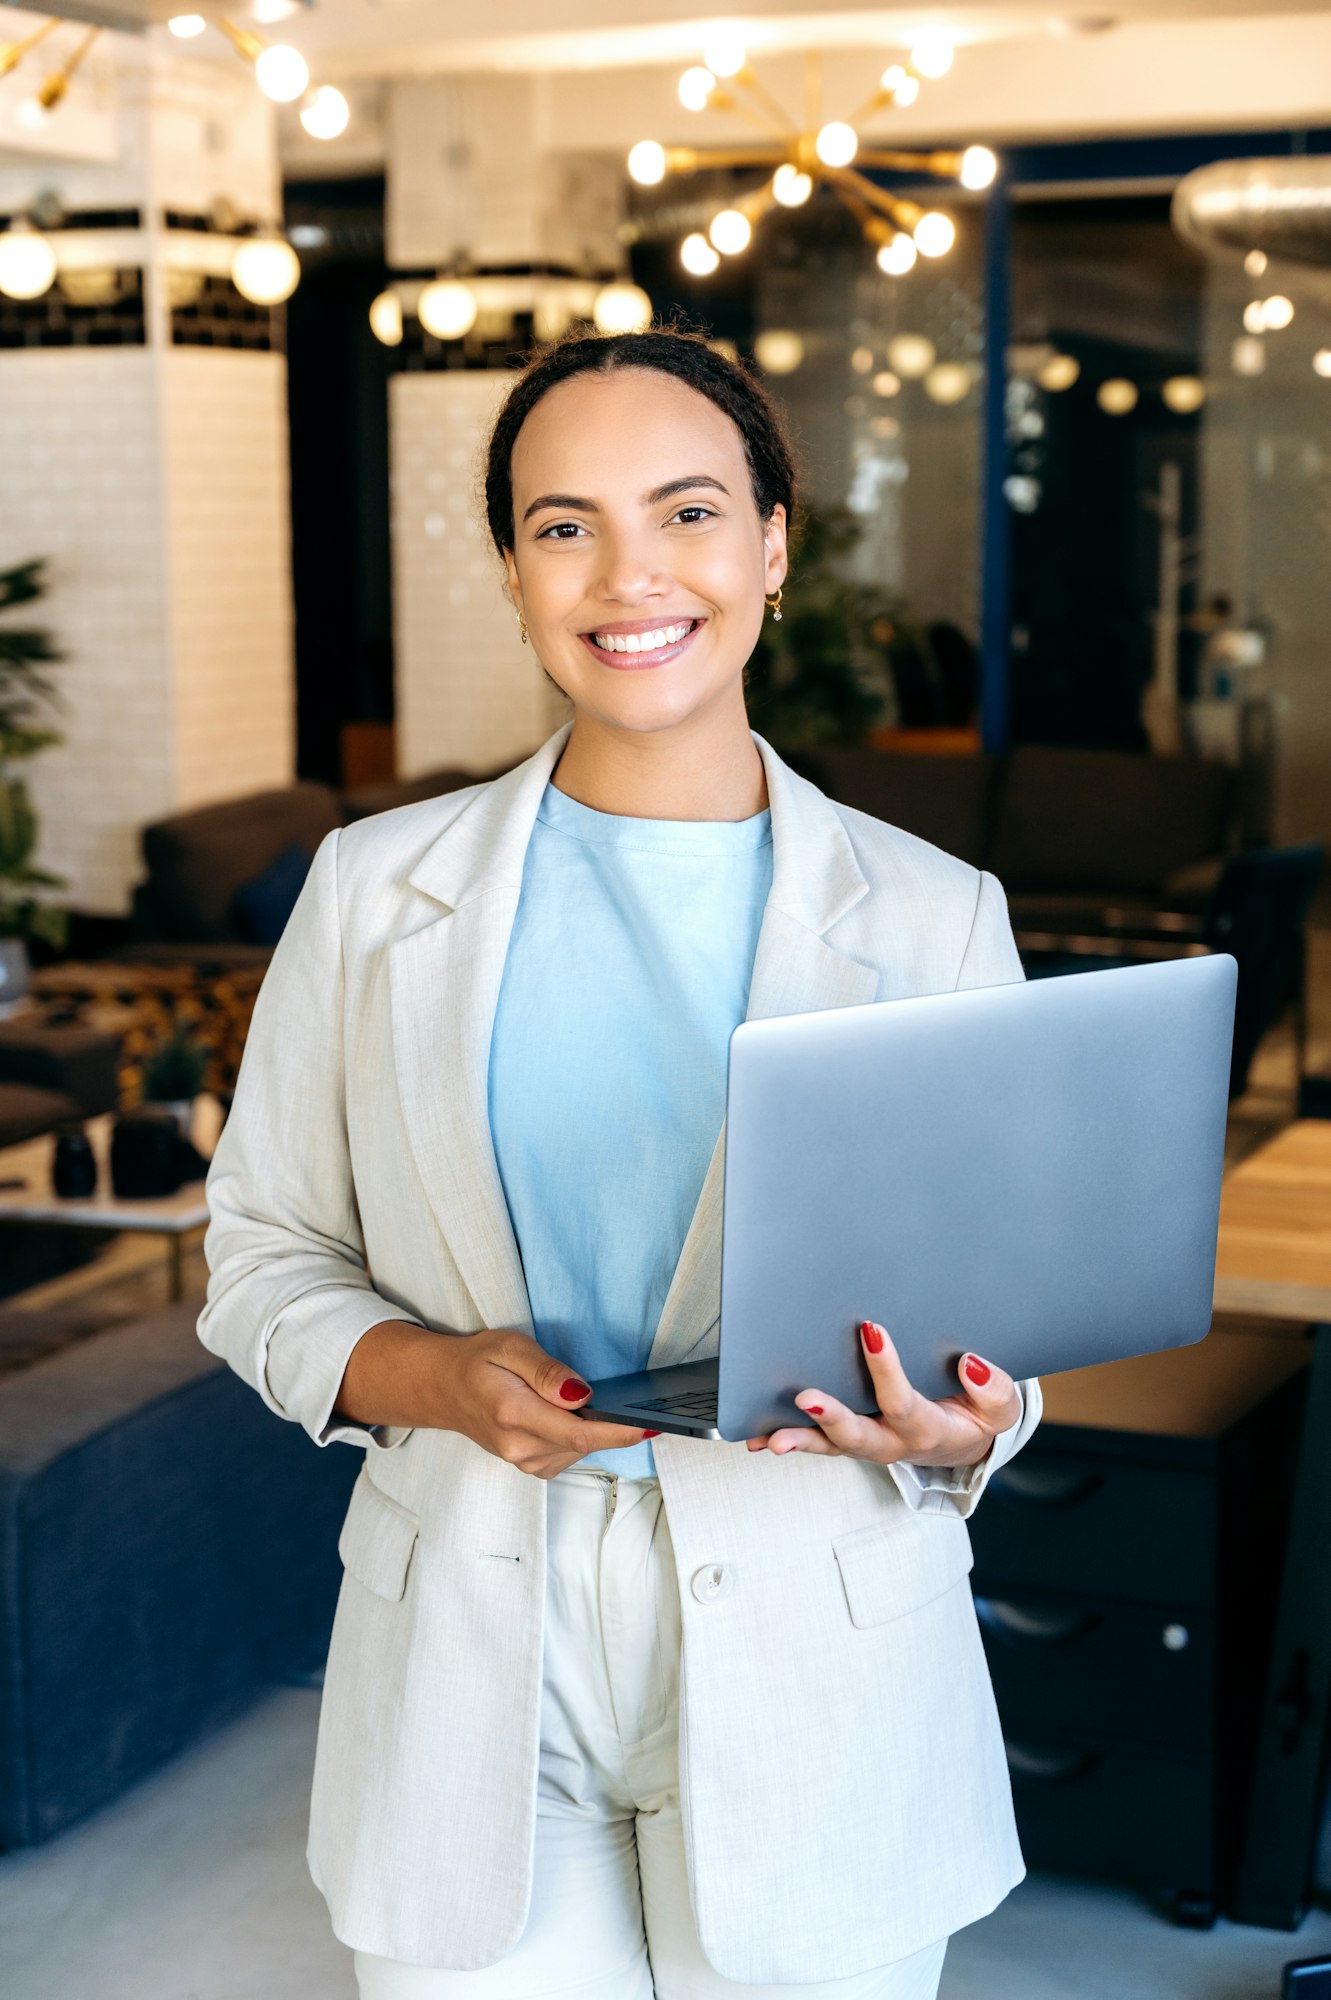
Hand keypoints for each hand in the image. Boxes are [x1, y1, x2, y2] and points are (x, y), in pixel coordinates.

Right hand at [334, 1321, 655, 1479]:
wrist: (444, 1388)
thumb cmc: (478, 1362)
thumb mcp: (510, 1347)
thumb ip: (547, 1372)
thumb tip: (582, 1395)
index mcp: (514, 1415)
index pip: (579, 1433)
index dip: (620, 1432)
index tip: (652, 1424)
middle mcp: (520, 1448)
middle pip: (585, 1444)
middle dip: (612, 1424)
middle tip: (631, 1398)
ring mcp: (524, 1462)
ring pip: (579, 1449)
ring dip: (593, 1428)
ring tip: (584, 1399)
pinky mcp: (530, 1465)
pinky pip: (569, 1452)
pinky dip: (579, 1436)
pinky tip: (570, 1414)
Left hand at [746, 1319, 1020, 1466]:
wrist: (963, 1440)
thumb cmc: (976, 1414)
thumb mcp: (1000, 1409)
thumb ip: (994, 1390)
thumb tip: (971, 1365)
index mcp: (929, 1430)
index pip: (904, 1402)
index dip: (887, 1370)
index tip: (870, 1329)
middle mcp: (892, 1442)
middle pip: (859, 1436)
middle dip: (832, 1417)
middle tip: (807, 1397)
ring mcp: (867, 1443)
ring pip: (830, 1445)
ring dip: (799, 1439)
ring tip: (771, 1436)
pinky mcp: (848, 1440)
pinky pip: (817, 1442)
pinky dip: (789, 1439)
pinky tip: (760, 1436)